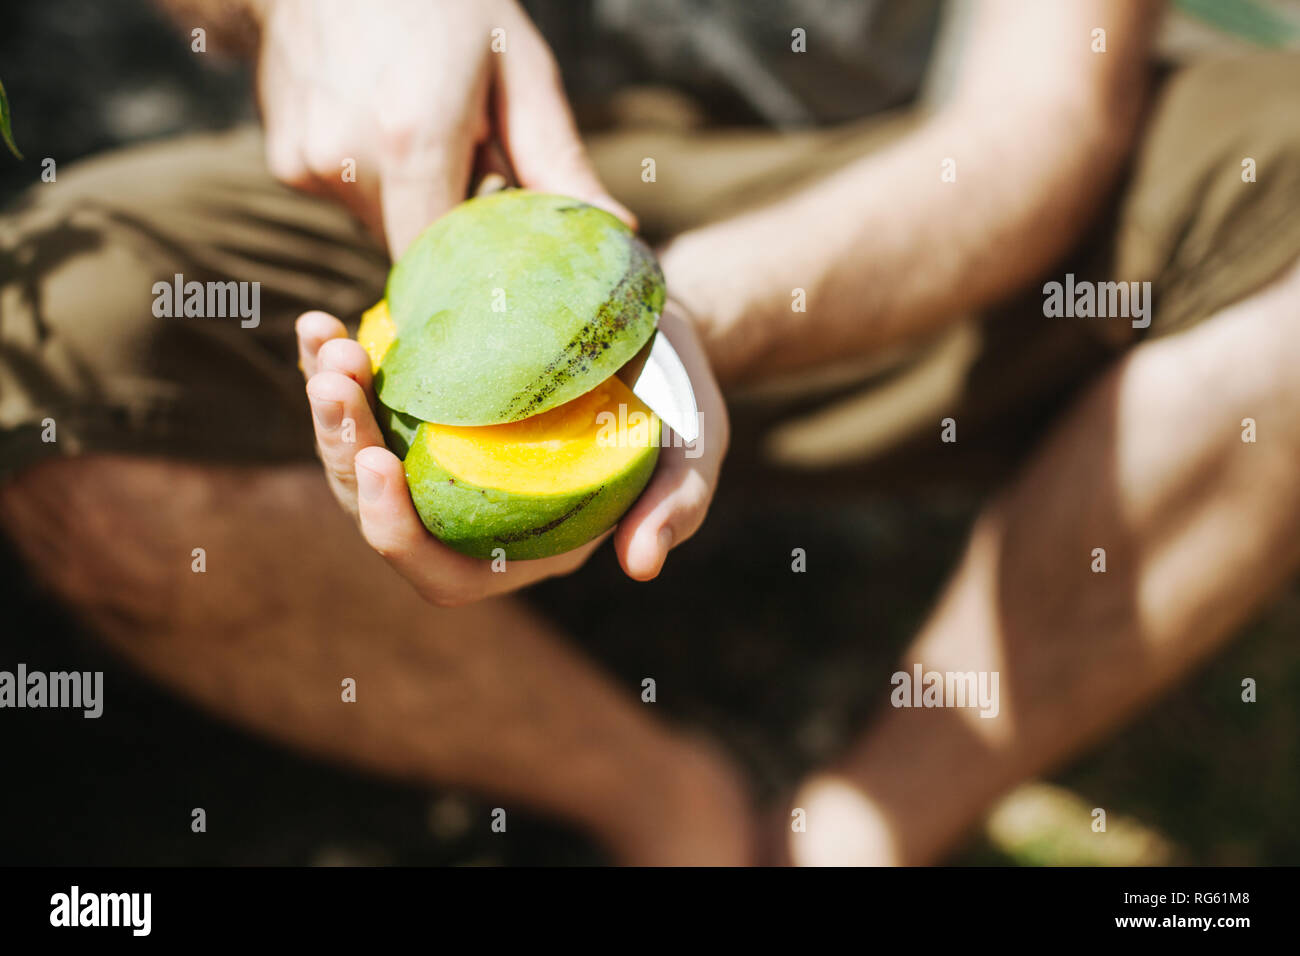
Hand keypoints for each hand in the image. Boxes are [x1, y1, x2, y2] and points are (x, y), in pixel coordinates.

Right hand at [257, 0, 631, 255]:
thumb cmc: (440, 2)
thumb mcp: (517, 69)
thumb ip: (560, 162)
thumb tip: (619, 229)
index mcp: (412, 137)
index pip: (448, 263)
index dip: (481, 267)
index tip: (507, 253)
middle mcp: (349, 161)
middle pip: (419, 251)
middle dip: (456, 228)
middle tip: (474, 164)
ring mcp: (308, 166)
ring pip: (385, 229)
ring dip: (418, 201)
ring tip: (425, 130)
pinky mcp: (286, 165)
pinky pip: (352, 205)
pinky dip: (380, 184)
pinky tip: (382, 122)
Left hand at [295, 302, 727, 603]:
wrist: (654, 330)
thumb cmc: (678, 396)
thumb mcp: (696, 447)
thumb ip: (678, 505)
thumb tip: (641, 566)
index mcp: (525, 544)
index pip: (444, 572)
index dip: (397, 533)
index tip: (383, 459)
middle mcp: (470, 510)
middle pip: (380, 510)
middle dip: (344, 449)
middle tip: (339, 377)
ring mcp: (438, 458)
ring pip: (355, 457)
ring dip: (326, 405)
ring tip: (327, 341)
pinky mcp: (423, 407)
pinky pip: (361, 403)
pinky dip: (329, 366)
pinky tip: (321, 325)